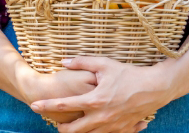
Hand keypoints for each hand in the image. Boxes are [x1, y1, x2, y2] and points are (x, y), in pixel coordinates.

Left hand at [29, 57, 169, 132]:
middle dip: (61, 128)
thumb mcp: (104, 64)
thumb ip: (82, 62)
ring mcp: (111, 126)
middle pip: (73, 130)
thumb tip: (63, 62)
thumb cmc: (129, 74)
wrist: (155, 89)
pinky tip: (95, 126)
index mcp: (94, 100)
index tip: (34, 106)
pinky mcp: (122, 131)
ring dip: (78, 132)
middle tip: (55, 123)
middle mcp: (101, 117)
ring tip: (73, 125)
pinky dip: (97, 132)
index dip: (47, 106)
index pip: (64, 105)